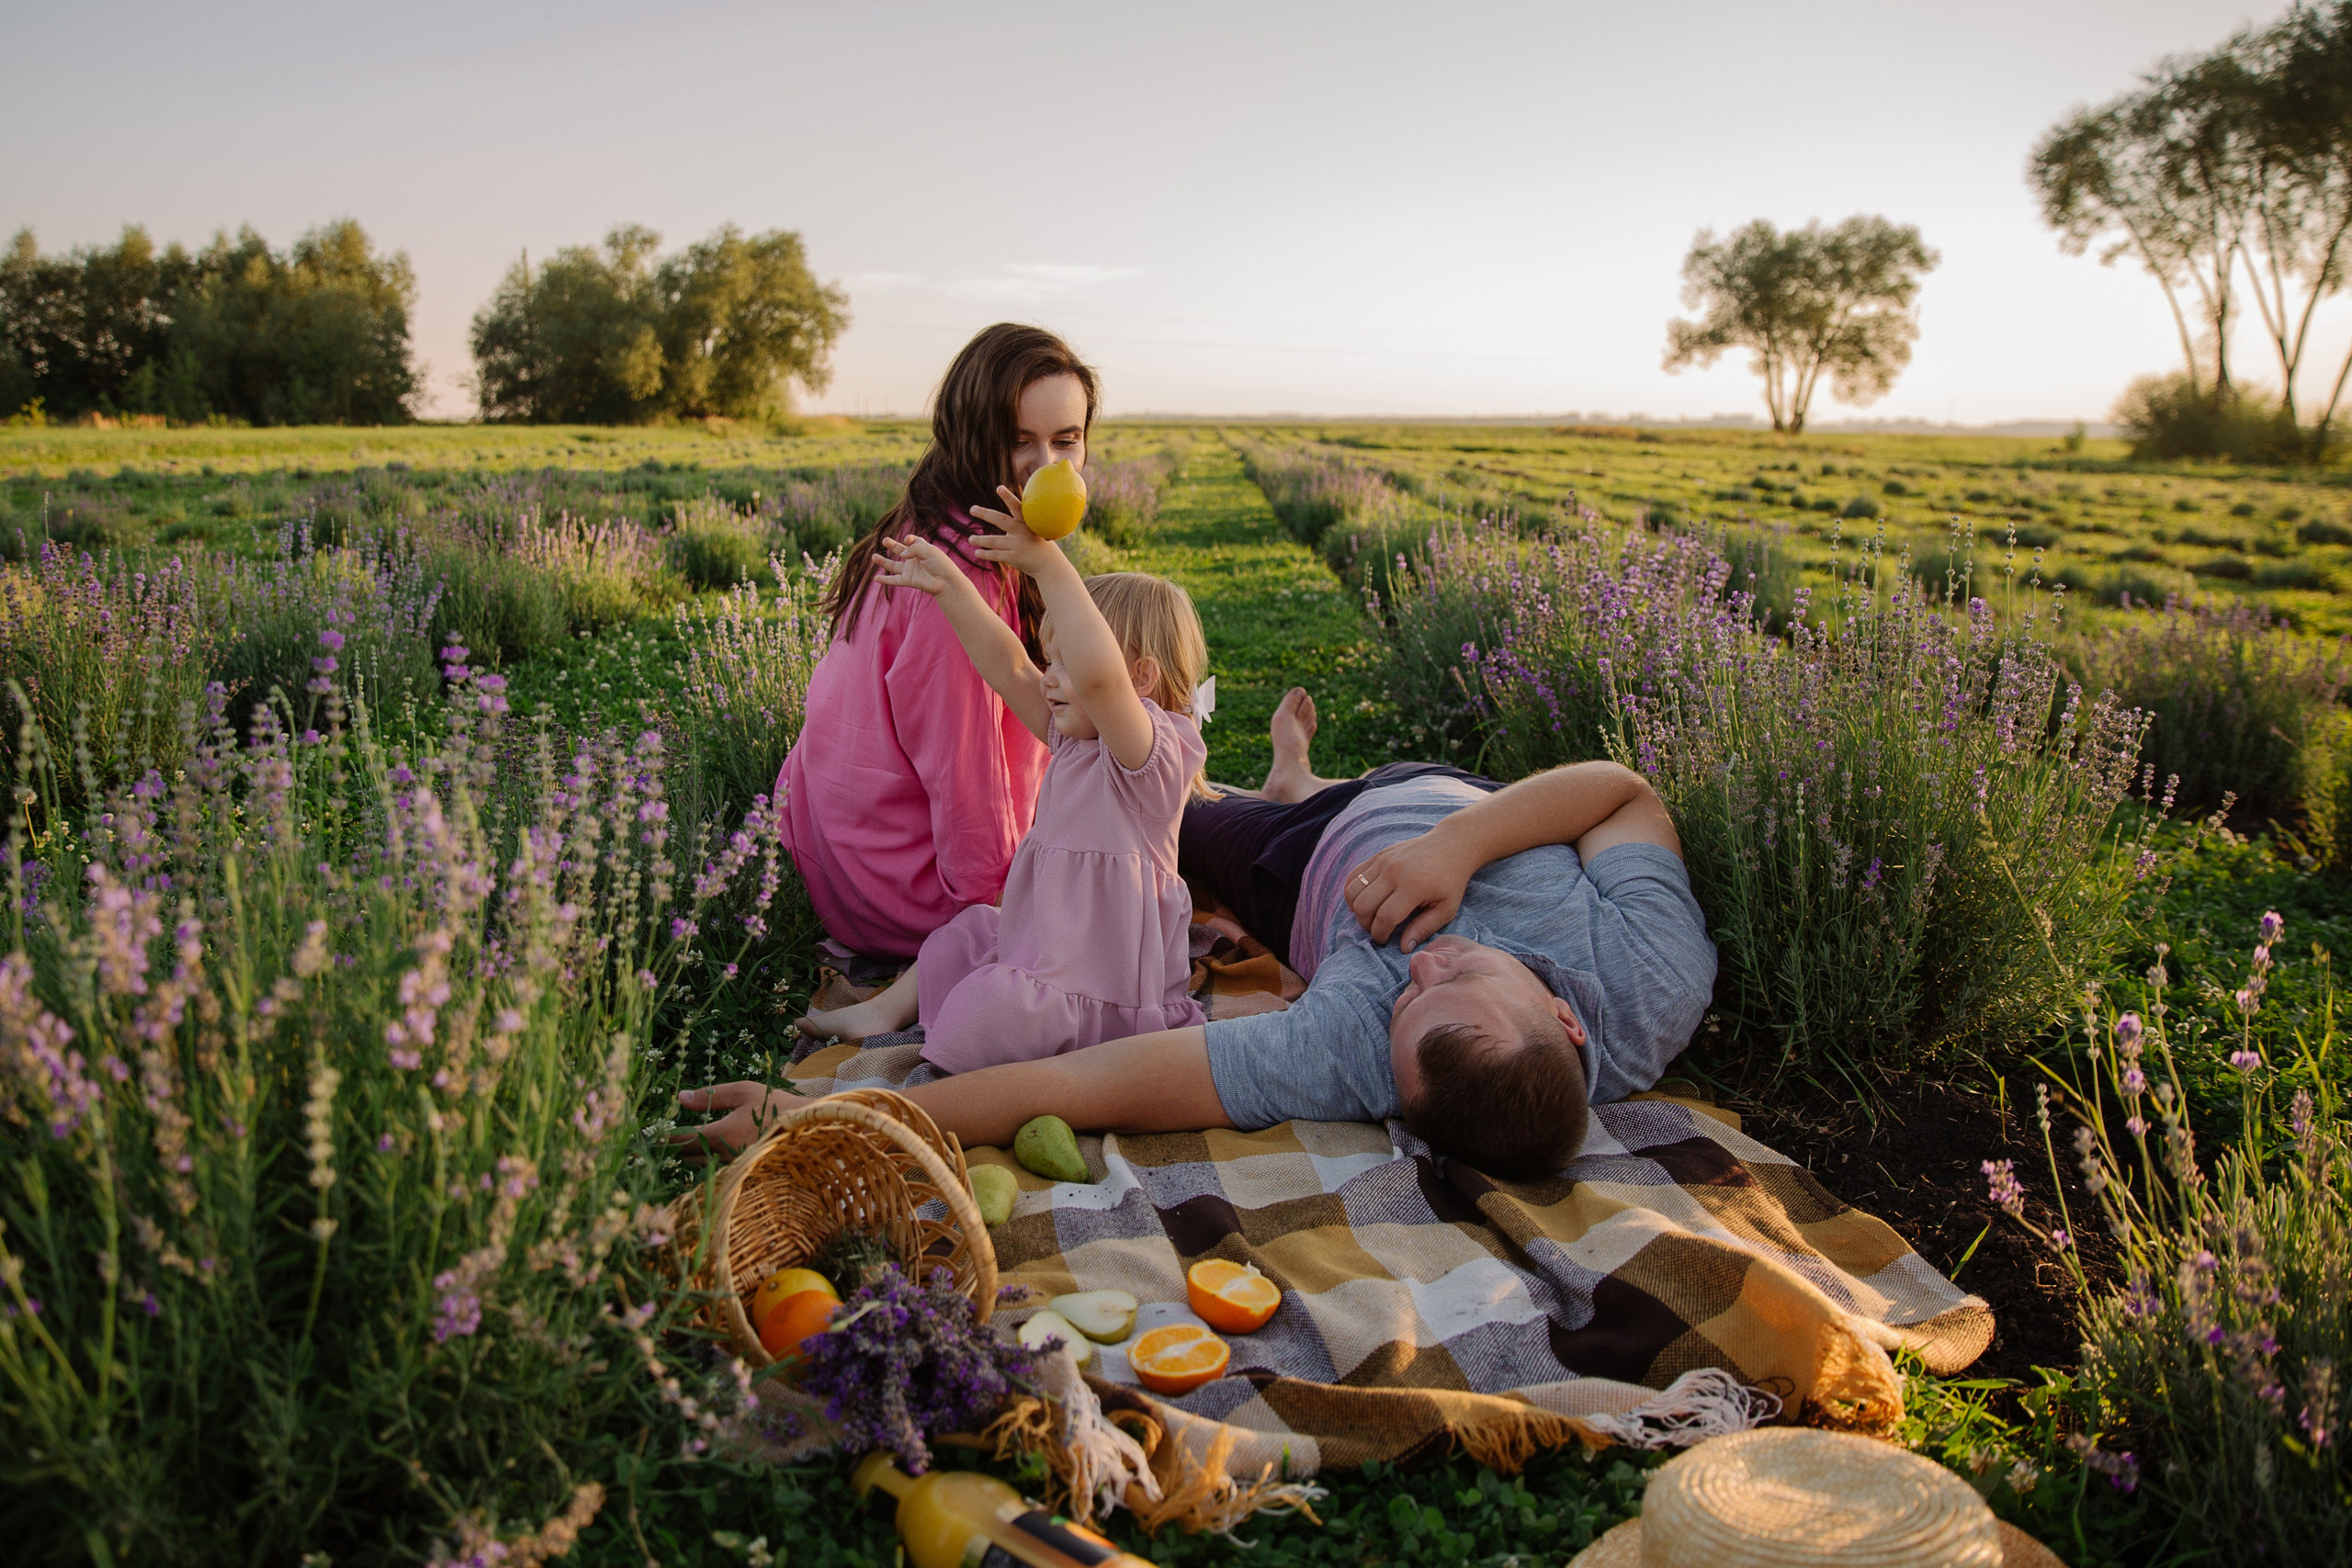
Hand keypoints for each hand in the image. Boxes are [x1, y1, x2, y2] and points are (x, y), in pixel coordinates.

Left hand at [671, 1081, 806, 1161]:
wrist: (805, 1128)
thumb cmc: (775, 1104)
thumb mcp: (743, 1091)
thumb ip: (710, 1095)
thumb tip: (680, 1097)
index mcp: (721, 1133)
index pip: (682, 1139)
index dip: (665, 1137)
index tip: (652, 1134)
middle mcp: (723, 1155)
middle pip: (687, 1156)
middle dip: (673, 1147)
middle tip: (660, 1139)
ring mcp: (733, 1166)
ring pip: (700, 1163)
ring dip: (688, 1154)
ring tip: (679, 1143)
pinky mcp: (741, 1170)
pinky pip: (715, 1167)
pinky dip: (705, 1159)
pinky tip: (704, 1149)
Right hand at [875, 534, 974, 600]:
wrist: (946, 581)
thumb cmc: (940, 564)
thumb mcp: (928, 550)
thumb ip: (913, 548)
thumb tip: (902, 555)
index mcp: (922, 549)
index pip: (912, 541)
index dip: (909, 539)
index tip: (907, 540)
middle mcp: (915, 559)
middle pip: (900, 551)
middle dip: (892, 545)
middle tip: (884, 540)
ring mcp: (910, 570)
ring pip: (893, 566)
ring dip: (883, 562)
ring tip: (873, 557)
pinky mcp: (908, 580)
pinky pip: (894, 580)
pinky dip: (885, 580)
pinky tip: (876, 578)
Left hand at [968, 485, 1060, 575]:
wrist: (1050, 565)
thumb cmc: (1038, 544)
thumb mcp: (1033, 529)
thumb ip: (1018, 521)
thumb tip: (1001, 513)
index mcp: (1026, 522)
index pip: (1017, 507)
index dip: (1008, 497)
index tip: (999, 488)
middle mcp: (1022, 532)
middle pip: (1001, 520)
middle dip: (986, 514)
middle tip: (972, 509)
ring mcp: (1018, 545)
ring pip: (995, 541)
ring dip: (981, 540)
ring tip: (970, 539)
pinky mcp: (1015, 558)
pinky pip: (997, 555)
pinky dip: (986, 554)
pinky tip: (977, 552)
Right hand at [1344, 829, 1477, 950]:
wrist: (1450, 846)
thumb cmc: (1450, 881)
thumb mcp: (1446, 909)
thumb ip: (1424, 929)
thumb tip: (1404, 948)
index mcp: (1413, 887)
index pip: (1385, 918)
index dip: (1380, 934)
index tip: (1385, 940)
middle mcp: (1394, 872)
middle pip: (1363, 906)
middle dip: (1366, 924)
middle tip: (1378, 928)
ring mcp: (1383, 861)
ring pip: (1353, 891)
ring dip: (1357, 909)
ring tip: (1370, 915)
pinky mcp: (1378, 855)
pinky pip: (1353, 876)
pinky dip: (1353, 892)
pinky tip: (1365, 900)